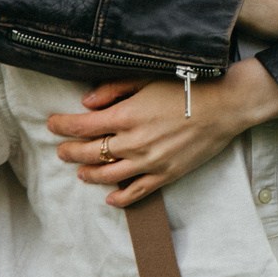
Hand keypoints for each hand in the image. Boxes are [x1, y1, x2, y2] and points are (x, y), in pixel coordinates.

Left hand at [47, 59, 277, 206]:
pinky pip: (136, 192)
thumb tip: (86, 103)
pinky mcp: (165, 175)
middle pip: (89, 152)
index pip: (82, 126)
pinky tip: (110, 197)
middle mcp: (133, 142)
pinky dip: (120, 197)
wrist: (225, 106)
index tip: (52, 124)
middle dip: (69, 151)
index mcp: (126, 115)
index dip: (62, 126)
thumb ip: (114, 89)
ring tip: (80, 171)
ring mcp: (149, 162)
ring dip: (89, 174)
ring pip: (107, 175)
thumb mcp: (146, 78)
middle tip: (61, 150)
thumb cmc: (187, 87)